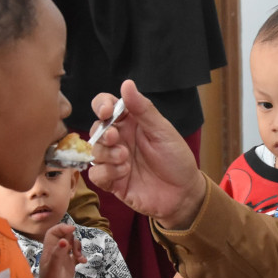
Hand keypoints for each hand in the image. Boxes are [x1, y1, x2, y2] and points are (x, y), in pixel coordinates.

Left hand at [37, 224, 84, 277]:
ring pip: (71, 245)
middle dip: (73, 239)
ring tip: (80, 259)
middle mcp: (55, 255)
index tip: (73, 230)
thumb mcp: (54, 271)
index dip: (62, 228)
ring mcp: (62, 261)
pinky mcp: (69, 268)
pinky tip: (83, 262)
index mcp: (49, 252)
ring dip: (78, 248)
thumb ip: (58, 255)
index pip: (53, 232)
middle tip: (75, 251)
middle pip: (64, 237)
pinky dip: (81, 256)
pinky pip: (76, 256)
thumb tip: (63, 240)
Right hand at [88, 81, 205, 228]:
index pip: (105, 106)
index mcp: (130, 122)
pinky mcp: (112, 182)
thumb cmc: (176, 159)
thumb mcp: (162, 131)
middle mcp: (120, 140)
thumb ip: (143, 109)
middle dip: (103, 132)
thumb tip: (126, 84)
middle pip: (96, 129)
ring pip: (93, 151)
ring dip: (106, 153)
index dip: (101, 105)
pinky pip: (95, 174)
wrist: (183, 193)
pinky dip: (107, 172)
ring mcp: (114, 161)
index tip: (106, 111)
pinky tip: (124, 173)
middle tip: (116, 138)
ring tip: (126, 159)